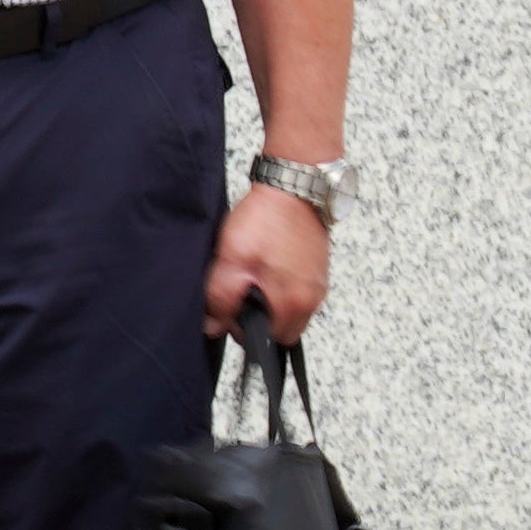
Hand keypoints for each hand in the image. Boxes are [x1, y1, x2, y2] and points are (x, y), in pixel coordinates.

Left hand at [208, 181, 331, 340]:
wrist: (293, 188)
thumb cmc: (265, 221)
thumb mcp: (231, 260)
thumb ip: (221, 297)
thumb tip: (213, 325)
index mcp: (295, 303)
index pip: (270, 341)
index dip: (244, 328)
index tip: (230, 307)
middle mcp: (312, 298)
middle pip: (281, 326)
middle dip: (257, 314)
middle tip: (240, 286)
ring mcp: (317, 283)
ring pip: (287, 306)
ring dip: (268, 296)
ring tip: (253, 271)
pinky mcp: (315, 268)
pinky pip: (294, 288)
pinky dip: (278, 282)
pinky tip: (265, 263)